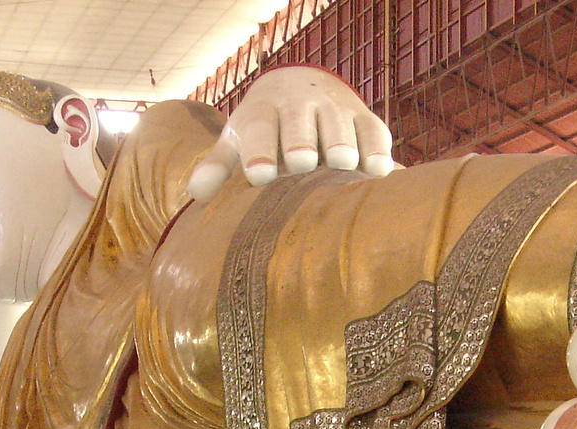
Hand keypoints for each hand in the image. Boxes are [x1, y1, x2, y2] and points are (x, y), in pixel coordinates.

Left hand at [189, 65, 393, 200]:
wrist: (303, 85)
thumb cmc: (266, 127)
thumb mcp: (238, 140)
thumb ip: (218, 167)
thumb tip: (196, 195)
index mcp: (264, 111)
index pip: (260, 127)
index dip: (259, 150)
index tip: (259, 174)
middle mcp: (300, 104)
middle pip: (300, 123)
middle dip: (300, 140)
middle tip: (302, 162)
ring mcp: (336, 109)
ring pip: (340, 125)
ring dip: (342, 144)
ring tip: (343, 165)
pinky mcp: (366, 119)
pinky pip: (375, 133)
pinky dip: (378, 151)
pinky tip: (380, 171)